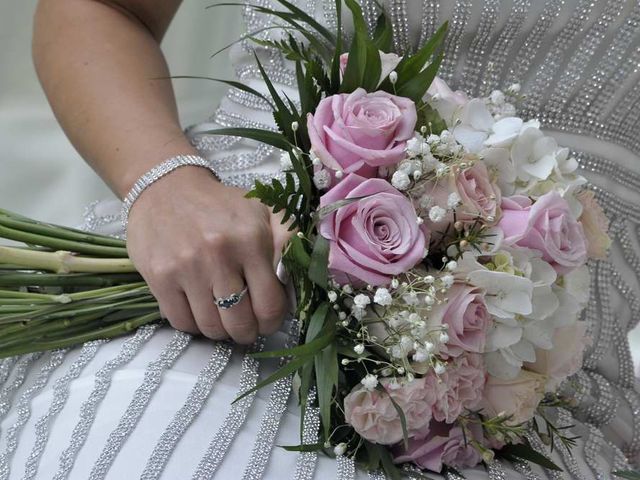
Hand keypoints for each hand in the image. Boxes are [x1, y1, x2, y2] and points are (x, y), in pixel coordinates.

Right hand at [126, 166, 291, 343]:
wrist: (166, 188)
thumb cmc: (221, 206)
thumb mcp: (264, 210)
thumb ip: (289, 237)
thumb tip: (305, 271)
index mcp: (251, 240)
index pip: (270, 305)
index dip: (272, 320)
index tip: (269, 318)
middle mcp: (218, 255)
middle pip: (240, 323)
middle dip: (248, 331)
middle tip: (247, 324)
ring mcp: (186, 268)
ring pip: (211, 328)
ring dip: (221, 331)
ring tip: (224, 316)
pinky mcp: (159, 278)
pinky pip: (182, 323)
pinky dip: (194, 325)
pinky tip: (200, 310)